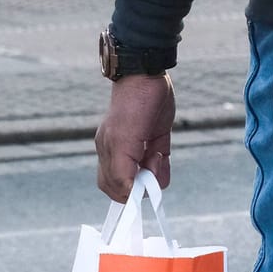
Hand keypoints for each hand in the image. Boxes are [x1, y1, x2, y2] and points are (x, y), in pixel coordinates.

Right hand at [95, 73, 174, 200]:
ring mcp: (139, 148)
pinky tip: (161, 151)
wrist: (147, 76)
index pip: (113, 189)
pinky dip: (164, 166)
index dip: (128, 193)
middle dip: (144, 184)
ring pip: (149, 178)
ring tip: (156, 153)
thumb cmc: (132, 105)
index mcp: (108, 153)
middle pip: (131, 186)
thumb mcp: (122, 141)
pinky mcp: (155, 141)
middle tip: (150, 165)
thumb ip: (121, 170)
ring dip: (156, 172)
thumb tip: (128, 194)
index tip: (141, 185)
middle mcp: (121, 153)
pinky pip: (160, 166)